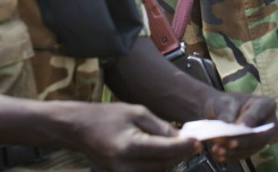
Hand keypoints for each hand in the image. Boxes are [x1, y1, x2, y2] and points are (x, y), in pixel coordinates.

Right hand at [76, 103, 199, 171]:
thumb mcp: (136, 113)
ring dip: (171, 159)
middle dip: (181, 153)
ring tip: (176, 144)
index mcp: (131, 146)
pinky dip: (158, 163)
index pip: (167, 150)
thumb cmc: (107, 116)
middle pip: (165, 164)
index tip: (197, 140)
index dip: (185, 146)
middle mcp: (127, 165)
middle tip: (191, 142)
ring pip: (159, 170)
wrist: (81, 128)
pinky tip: (161, 151)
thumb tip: (180, 137)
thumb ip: (160, 126)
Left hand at [201, 92, 275, 162]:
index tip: (238, 127)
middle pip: (258, 136)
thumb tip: (227, 125)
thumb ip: (227, 112)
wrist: (222, 112)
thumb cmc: (227, 103)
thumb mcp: (225, 102)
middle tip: (227, 143)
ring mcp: (261, 139)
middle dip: (241, 141)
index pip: (259, 113)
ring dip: (233, 151)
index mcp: (266, 105)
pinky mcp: (252, 149)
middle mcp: (268, 124)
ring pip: (250, 148)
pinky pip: (243, 154)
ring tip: (218, 150)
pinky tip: (219, 156)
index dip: (249, 121)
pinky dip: (230, 156)